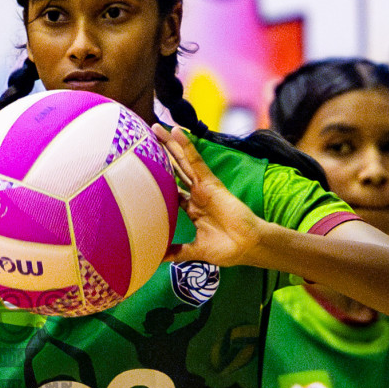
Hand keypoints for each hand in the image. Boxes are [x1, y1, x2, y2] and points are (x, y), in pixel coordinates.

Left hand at [154, 125, 263, 267]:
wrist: (247, 247)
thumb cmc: (226, 249)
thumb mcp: (194, 251)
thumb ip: (176, 252)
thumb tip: (155, 259)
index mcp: (191, 207)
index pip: (170, 186)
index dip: (157, 175)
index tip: (141, 166)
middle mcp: (195, 194)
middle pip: (174, 168)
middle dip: (161, 152)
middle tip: (145, 136)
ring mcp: (203, 187)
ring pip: (182, 161)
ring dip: (170, 144)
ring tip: (156, 128)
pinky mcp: (210, 183)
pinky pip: (196, 162)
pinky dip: (187, 147)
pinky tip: (177, 132)